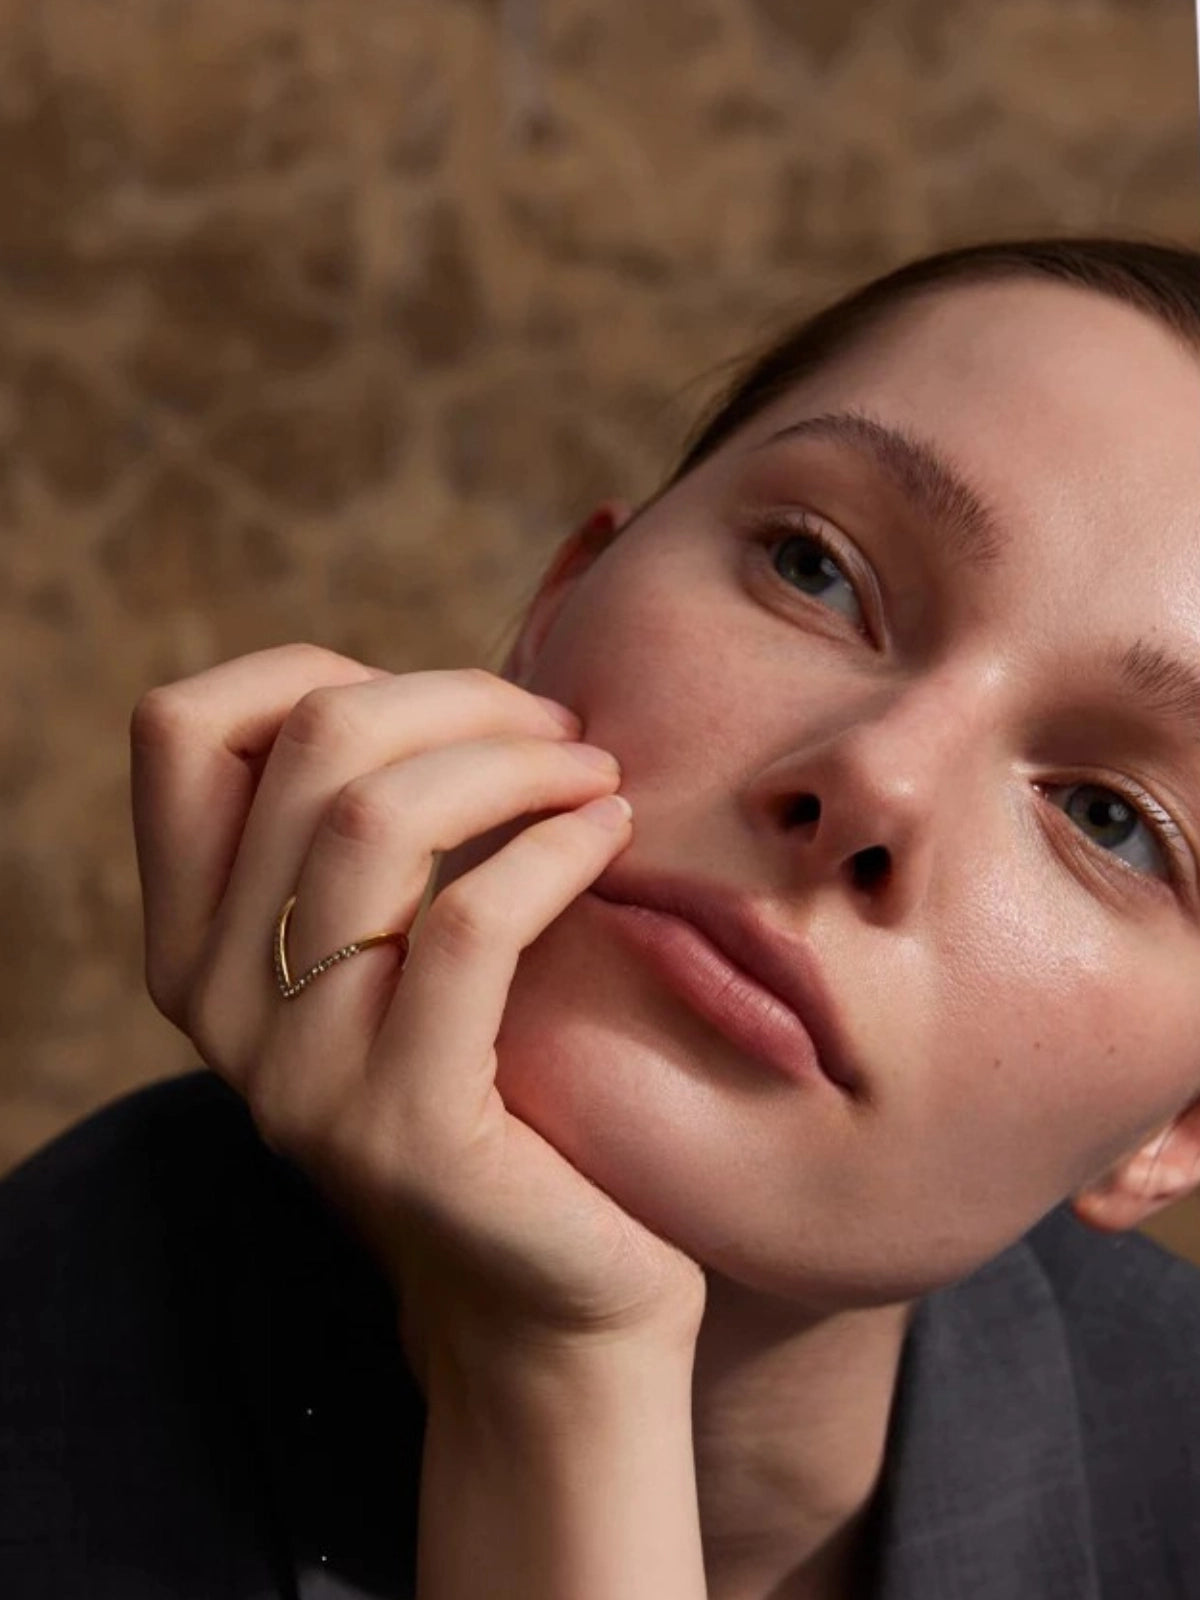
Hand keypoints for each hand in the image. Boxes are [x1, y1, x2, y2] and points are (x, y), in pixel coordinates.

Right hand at [130, 645, 706, 1387]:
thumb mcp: (399, 955)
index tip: (445, 707)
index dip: (315, 669)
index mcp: (196, 941)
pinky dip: (554, 846)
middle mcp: (216, 1002)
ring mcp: (298, 1072)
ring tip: (596, 773)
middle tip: (561, 729)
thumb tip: (437, 690)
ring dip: (514, 760)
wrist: (544, 1305)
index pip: (183, 726)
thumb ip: (367, 841)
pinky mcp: (403, 1124)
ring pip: (378, 818)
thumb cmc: (500, 1093)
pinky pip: (468, 924)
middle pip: (308, 744)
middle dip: (458, 699)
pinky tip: (612, 835)